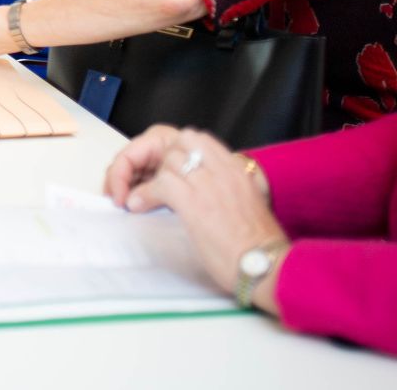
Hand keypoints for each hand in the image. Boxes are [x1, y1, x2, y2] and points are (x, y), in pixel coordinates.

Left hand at [113, 127, 287, 306]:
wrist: (267, 266)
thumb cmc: (259, 247)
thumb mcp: (250, 204)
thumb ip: (230, 189)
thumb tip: (210, 191)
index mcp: (238, 171)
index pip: (201, 140)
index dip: (181, 151)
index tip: (174, 169)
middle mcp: (224, 171)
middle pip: (180, 144)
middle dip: (164, 161)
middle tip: (158, 182)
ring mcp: (208, 185)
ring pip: (168, 162)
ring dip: (152, 179)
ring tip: (145, 197)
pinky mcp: (194, 202)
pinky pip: (160, 184)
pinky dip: (144, 195)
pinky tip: (138, 206)